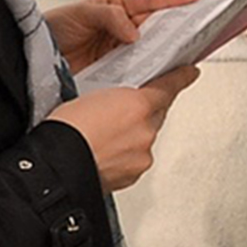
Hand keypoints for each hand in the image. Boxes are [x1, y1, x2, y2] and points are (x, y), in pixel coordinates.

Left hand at [47, 0, 198, 75]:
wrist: (34, 55)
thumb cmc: (54, 27)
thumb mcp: (82, 13)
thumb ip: (109, 17)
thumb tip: (133, 32)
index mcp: (117, 10)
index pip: (150, 3)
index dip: (172, 0)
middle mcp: (122, 31)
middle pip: (157, 29)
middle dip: (178, 29)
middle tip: (199, 30)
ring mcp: (120, 53)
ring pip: (150, 53)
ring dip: (165, 55)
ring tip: (184, 56)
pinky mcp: (114, 73)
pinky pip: (136, 73)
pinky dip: (147, 76)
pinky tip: (157, 78)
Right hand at [48, 65, 198, 191]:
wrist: (56, 167)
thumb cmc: (65, 130)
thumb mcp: (87, 95)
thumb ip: (115, 99)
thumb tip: (119, 105)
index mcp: (137, 105)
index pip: (168, 86)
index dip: (181, 77)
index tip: (190, 72)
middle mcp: (145, 131)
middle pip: (155, 114)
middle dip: (144, 111)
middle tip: (121, 111)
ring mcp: (142, 155)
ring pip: (144, 138)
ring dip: (132, 135)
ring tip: (103, 135)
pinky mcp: (135, 174)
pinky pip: (135, 159)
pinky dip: (125, 155)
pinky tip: (104, 151)